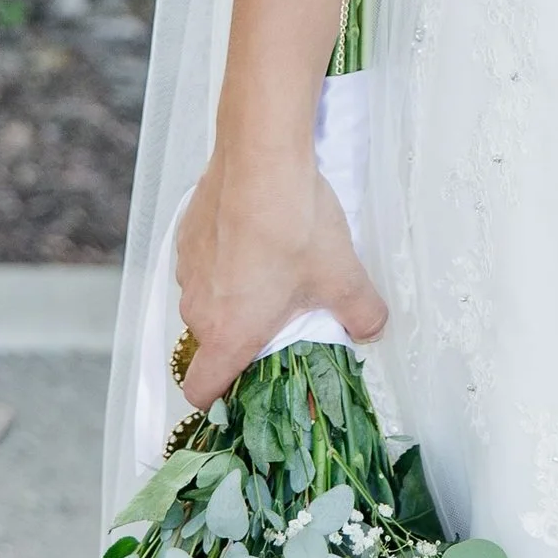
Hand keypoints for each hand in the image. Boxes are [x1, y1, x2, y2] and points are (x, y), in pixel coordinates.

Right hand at [174, 151, 385, 409]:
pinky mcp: (185, 237)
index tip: (247, 386)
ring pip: (208, 301)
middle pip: (212, 343)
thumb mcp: (343, 277)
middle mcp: (198, 310)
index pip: (200, 391)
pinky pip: (203, 265)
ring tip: (274, 267)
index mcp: (229, 334)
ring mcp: (187, 272)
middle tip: (284, 314)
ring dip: (233, 296)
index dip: (220, 398)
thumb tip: (371, 330)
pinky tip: (257, 237)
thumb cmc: (296, 227)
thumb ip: (362, 316)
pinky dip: (224, 261)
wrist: (261, 159)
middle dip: (243, 336)